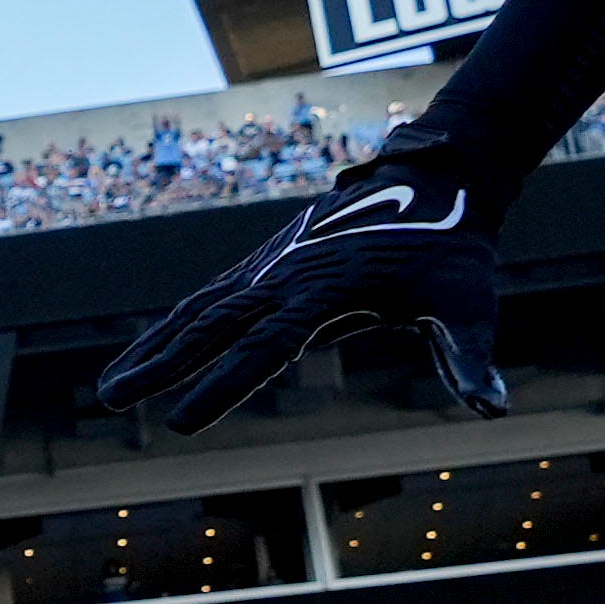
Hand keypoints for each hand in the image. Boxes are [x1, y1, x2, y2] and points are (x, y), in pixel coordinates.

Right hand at [95, 138, 505, 433]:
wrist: (437, 178)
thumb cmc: (454, 248)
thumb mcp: (466, 302)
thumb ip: (468, 358)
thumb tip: (493, 410)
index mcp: (326, 290)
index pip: (263, 349)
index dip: (221, 388)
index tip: (181, 425)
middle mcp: (287, 275)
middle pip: (211, 327)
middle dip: (160, 366)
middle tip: (113, 400)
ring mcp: (272, 265)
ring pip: (199, 309)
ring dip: (154, 348)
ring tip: (112, 389)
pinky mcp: (270, 262)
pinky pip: (212, 297)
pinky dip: (175, 324)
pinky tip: (150, 352)